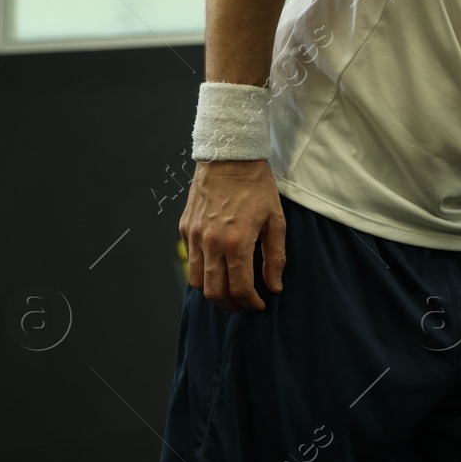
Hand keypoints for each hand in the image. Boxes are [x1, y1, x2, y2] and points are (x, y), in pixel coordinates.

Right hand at [179, 159, 285, 311]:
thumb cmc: (257, 186)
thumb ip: (275, 256)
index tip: (260, 305)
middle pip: (213, 291)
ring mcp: (194, 236)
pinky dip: (202, 270)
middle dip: (231, 304)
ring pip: (196, 280)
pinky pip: (190, 259)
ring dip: (213, 291)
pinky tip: (218, 266)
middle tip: (245, 303)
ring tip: (230, 289)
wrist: (229, 157)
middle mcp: (210, 243)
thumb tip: (274, 286)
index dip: (250, 303)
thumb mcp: (276, 220)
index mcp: (236, 242)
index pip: (239, 289)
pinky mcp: (185, 228)